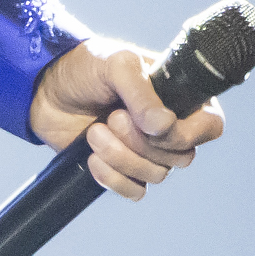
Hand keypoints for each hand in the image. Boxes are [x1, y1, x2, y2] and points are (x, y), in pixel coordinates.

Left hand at [27, 36, 223, 198]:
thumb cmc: (85, 68)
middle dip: (140, 142)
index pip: (210, 127)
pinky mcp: (123, 169)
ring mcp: (147, 151)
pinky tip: (92, 158)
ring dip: (120, 156)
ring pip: (156, 175)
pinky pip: (135, 191)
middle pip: (181, 156)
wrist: (44, 89)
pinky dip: (113, 178)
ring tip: (94, 130)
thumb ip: (142, 91)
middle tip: (112, 117)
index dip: (184, 133)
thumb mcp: (116, 64)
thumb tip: (163, 127)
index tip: (151, 124)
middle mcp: (171, 127)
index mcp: (182, 98)